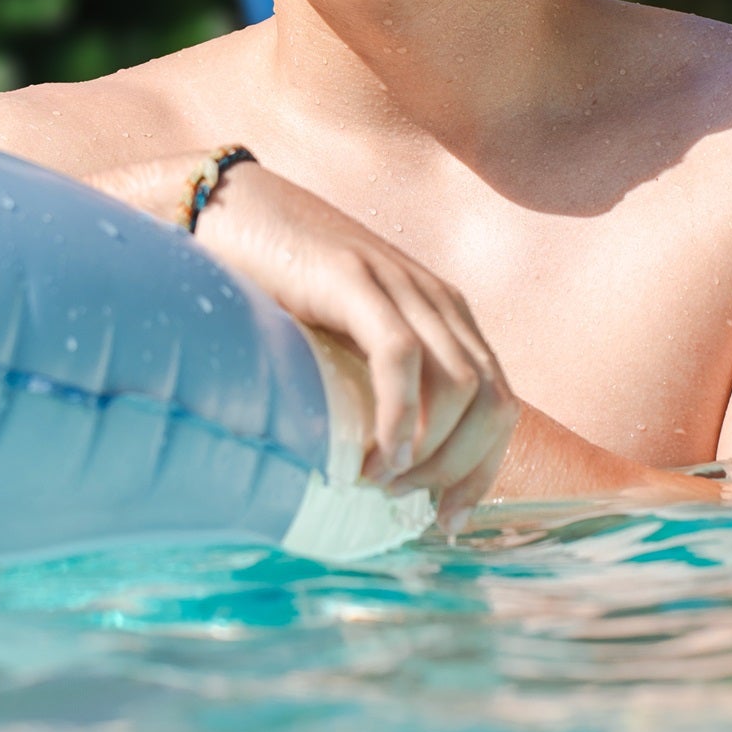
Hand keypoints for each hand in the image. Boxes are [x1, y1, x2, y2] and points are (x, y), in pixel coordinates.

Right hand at [91, 156, 518, 528]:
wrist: (231, 209)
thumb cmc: (279, 291)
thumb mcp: (345, 345)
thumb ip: (374, 387)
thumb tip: (385, 477)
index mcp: (445, 317)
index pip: (501, 404)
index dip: (483, 470)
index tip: (447, 522)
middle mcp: (437, 299)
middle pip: (495, 403)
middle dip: (463, 470)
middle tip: (410, 507)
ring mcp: (399, 283)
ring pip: (462, 386)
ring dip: (431, 453)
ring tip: (381, 484)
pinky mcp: (353, 278)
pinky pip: (401, 356)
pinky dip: (399, 416)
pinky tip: (375, 456)